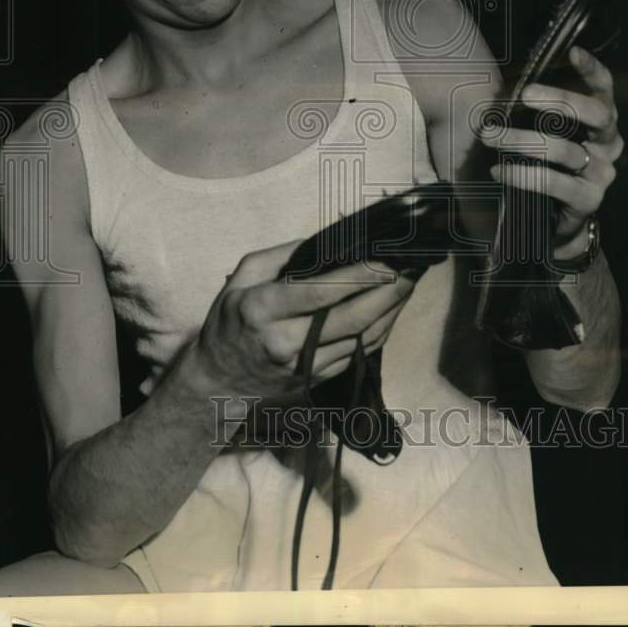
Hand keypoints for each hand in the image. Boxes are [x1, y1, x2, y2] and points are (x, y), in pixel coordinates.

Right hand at [190, 237, 414, 404]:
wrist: (217, 383)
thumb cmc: (229, 323)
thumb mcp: (240, 278)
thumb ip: (280, 256)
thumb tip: (323, 243)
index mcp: (263, 310)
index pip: (320, 292)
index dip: (359, 275)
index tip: (386, 258)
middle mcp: (286, 341)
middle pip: (351, 317)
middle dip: (388, 291)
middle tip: (410, 267)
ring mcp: (305, 366)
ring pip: (361, 337)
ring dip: (391, 310)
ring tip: (408, 282)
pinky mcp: (318, 379)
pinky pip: (359, 352)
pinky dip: (380, 329)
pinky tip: (390, 309)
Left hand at [481, 46, 624, 251]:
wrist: (556, 220)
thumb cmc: (546, 165)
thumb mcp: (543, 134)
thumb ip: (534, 114)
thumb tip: (498, 88)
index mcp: (601, 123)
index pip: (604, 91)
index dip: (592, 71)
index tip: (572, 52)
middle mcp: (609, 145)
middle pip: (596, 114)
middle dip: (559, 100)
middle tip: (524, 94)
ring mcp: (602, 173)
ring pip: (564, 149)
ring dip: (522, 140)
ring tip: (491, 137)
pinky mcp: (588, 200)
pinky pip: (554, 183)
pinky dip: (522, 175)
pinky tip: (498, 172)